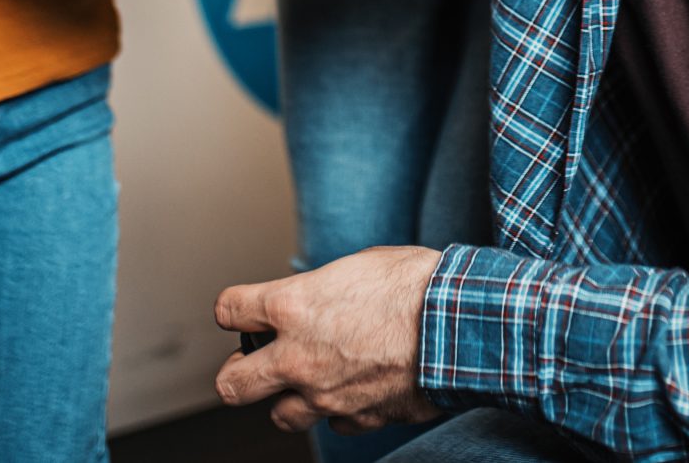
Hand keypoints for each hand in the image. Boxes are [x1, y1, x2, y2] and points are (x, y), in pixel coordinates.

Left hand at [214, 247, 443, 435]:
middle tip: (254, 362)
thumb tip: (315, 298)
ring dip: (289, 399)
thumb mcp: (356, 265)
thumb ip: (321, 290)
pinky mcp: (358, 418)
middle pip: (232, 383)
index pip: (228, 311)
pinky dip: (340, 410)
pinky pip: (334, 423)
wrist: (460, 324)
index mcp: (292, 308)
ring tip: (307, 382)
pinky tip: (356, 388)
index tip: (242, 310)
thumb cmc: (414, 285)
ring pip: (280, 416)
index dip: (234, 309)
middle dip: (237, 372)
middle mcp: (299, 358)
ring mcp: (326, 396)